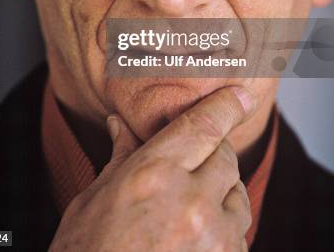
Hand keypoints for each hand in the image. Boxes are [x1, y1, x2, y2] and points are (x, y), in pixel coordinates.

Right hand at [49, 86, 254, 251]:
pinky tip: (195, 241)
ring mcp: (213, 241)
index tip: (239, 96)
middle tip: (194, 163)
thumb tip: (120, 124)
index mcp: (153, 174)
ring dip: (222, 195)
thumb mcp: (94, 201)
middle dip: (214, 154)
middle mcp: (190, 202)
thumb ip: (120, 158)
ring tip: (190, 209)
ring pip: (238, 197)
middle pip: (226, 157)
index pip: (203, 125)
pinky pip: (239, 237)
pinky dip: (224, 231)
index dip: (226, 105)